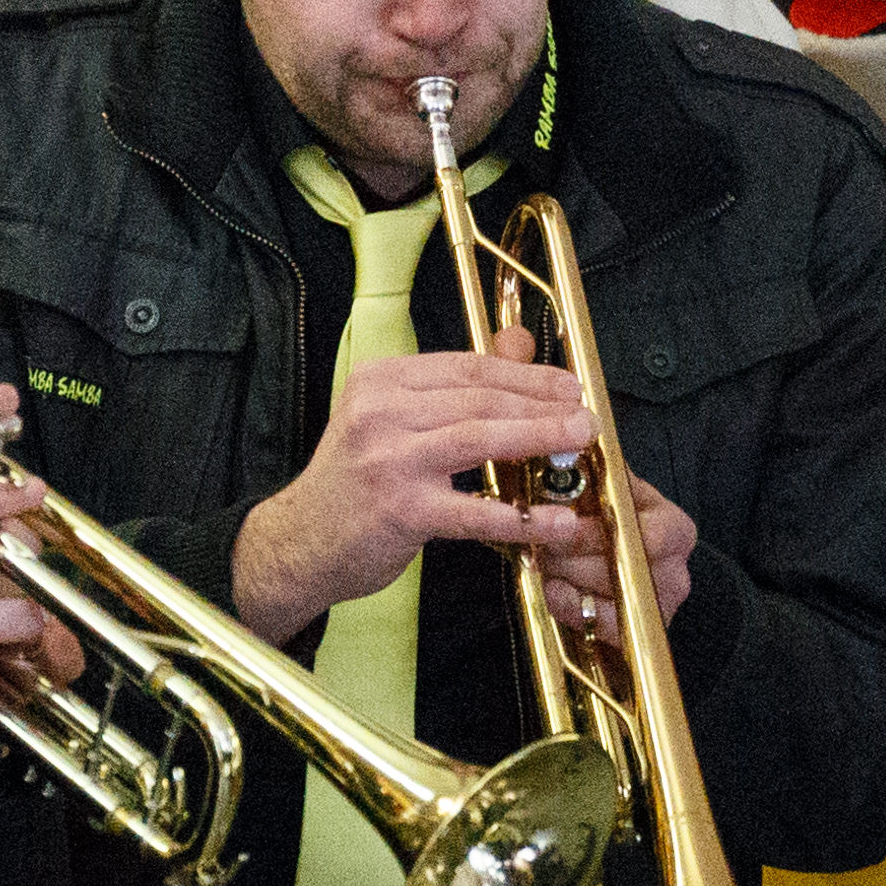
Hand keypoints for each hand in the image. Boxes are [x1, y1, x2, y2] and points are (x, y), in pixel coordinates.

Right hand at [228, 342, 591, 639]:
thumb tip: (519, 343)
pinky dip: (522, 517)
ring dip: (538, 438)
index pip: (467, 366)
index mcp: (381, 380)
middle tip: (586, 415)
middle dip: (541, 403)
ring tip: (580, 442)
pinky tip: (557, 522)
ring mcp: (388, 460)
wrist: (299, 542)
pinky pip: (473, 510)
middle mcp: (379, 411)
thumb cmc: (355, 482)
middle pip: (478, 397)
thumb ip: (457, 384)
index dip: (525, 374)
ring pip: (479, 438)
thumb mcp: (395, 419)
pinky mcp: (400, 511)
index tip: (568, 384)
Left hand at [528, 473, 694, 642]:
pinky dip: (567, 603)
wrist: (622, 572)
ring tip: (541, 557)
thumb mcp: (614, 495)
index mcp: (676, 528)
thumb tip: (571, 445)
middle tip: (537, 537)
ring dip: (565, 573)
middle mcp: (676, 570)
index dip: (600, 529)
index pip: (652, 534)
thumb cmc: (614, 527)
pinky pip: (598, 622)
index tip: (560, 517)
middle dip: (571, 550)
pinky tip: (552, 587)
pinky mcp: (636, 634)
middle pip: (622, 564)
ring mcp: (659, 606)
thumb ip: (600, 475)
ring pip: (606, 591)